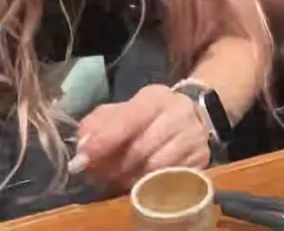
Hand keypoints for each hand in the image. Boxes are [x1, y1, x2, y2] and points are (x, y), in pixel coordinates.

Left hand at [69, 85, 209, 190]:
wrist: (193, 117)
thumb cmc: (149, 115)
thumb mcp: (123, 110)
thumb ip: (98, 124)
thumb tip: (82, 147)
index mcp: (155, 97)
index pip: (128, 119)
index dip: (104, 141)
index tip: (82, 159)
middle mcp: (179, 114)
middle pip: (139, 149)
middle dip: (112, 166)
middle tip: (96, 176)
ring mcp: (193, 138)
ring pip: (153, 168)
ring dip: (128, 179)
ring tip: (116, 180)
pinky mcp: (201, 160)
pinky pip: (167, 180)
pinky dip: (148, 186)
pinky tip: (137, 183)